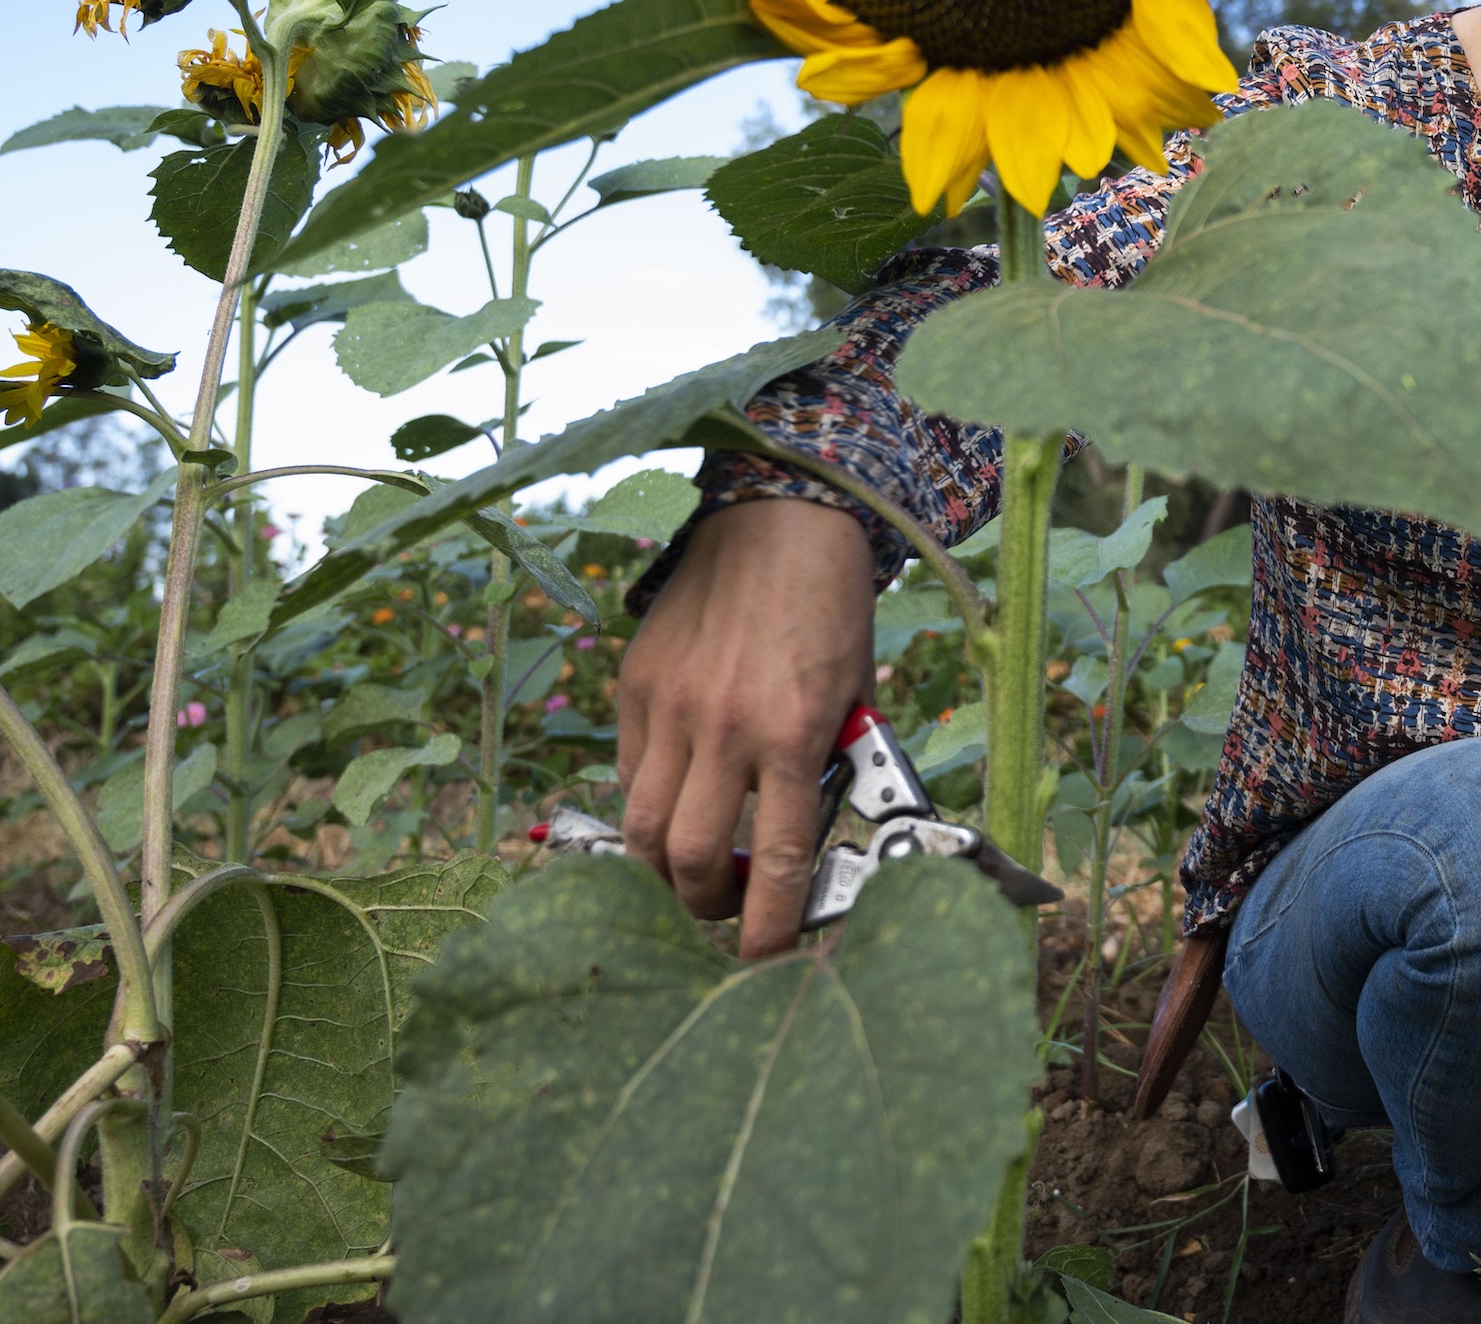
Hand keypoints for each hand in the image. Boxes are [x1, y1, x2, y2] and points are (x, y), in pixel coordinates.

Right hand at [617, 498, 876, 956]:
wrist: (780, 522)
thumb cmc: (832, 611)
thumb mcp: (853, 695)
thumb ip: (826, 766)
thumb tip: (803, 843)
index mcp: (793, 733)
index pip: (776, 859)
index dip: (767, 926)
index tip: (764, 957)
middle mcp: (724, 727)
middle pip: (685, 859)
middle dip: (704, 906)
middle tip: (725, 909)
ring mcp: (671, 706)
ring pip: (638, 828)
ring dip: (662, 869)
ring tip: (692, 869)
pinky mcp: (636, 685)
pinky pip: (627, 773)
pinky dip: (646, 806)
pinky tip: (674, 803)